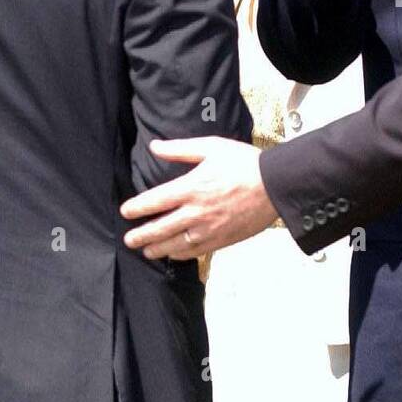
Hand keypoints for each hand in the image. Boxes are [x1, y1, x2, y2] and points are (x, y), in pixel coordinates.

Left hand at [121, 137, 277, 259]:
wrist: (275, 185)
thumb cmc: (244, 163)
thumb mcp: (212, 147)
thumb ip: (180, 149)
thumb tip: (154, 146)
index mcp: (191, 187)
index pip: (155, 201)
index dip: (136, 208)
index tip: (126, 211)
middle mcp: (196, 211)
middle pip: (159, 228)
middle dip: (141, 236)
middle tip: (129, 239)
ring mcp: (208, 229)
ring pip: (174, 245)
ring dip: (156, 249)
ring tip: (146, 251)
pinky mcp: (221, 240)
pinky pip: (194, 252)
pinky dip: (180, 255)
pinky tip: (173, 255)